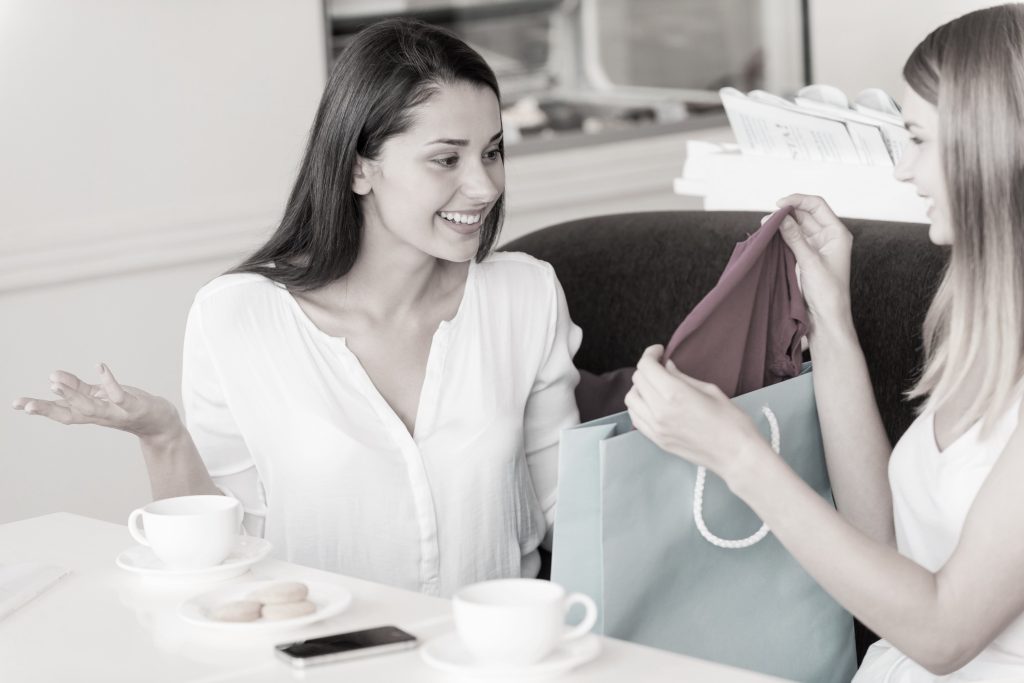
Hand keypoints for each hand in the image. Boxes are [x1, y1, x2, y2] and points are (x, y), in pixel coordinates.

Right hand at [12, 364, 180, 439]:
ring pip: (91, 407)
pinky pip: (120, 395)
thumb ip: (78, 388)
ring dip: (73, 394)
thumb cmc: (129, 408)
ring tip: (55, 380)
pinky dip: (109, 382)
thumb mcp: (101, 397)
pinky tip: (100, 367)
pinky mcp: (135, 407)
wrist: (161, 424)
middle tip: (25, 404)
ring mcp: (118, 413)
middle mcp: (101, 417)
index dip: (40, 409)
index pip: (61, 413)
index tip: (17, 404)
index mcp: (91, 414)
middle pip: (70, 414)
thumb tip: (53, 377)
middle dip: (47, 409)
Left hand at [624, 346, 771, 482]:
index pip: (646, 367)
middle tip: (661, 366)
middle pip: (637, 380)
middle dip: (647, 368)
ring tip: (656, 385)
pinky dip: (639, 406)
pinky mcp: (657, 441)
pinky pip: (635, 418)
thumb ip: (682, 377)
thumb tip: (666, 366)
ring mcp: (655, 428)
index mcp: (674, 394)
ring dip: (640, 387)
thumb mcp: (710, 390)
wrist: (736, 455)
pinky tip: (652, 403)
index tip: (659, 351)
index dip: (651, 354)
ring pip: (631, 399)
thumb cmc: (731, 421)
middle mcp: (659, 411)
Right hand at [776, 194, 853, 328]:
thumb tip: (780, 217)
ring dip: (782, 225)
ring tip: (765, 227)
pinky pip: (792, 240)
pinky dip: (781, 237)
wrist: (826, 318)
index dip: (798, 200)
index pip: (817, 206)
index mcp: (837, 234)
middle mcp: (827, 237)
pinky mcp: (804, 257)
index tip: (779, 204)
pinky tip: (770, 238)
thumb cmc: (827, 293)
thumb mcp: (810, 262)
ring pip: (797, 227)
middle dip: (786, 213)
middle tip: (767, 219)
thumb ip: (795, 238)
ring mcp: (815, 247)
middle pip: (805, 214)